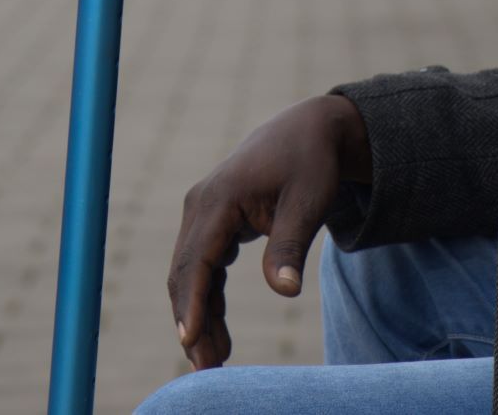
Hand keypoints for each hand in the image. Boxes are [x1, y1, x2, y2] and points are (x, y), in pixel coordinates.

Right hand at [167, 95, 371, 369]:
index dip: (191, 303)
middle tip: (208, 368)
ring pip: (191, 274)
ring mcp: (204, 213)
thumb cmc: (311, 164)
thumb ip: (290, 245)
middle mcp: (201, 205)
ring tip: (214, 360)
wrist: (310, 130)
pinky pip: (203, 267)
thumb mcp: (308, 202)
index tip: (189, 340)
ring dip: (199, 315)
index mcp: (220, 198)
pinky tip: (217, 331)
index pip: (197, 259)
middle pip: (186, 272)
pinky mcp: (213, 222)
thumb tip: (285, 292)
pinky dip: (207, 298)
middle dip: (192, 321)